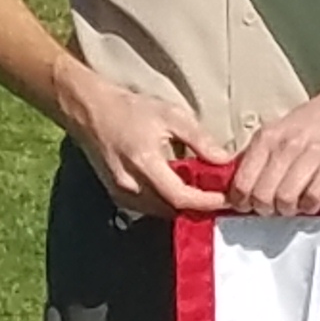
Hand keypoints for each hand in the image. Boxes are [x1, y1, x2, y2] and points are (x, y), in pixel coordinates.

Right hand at [59, 69, 223, 215]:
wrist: (90, 110)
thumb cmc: (130, 109)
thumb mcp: (172, 116)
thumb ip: (200, 140)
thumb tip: (224, 160)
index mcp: (144, 163)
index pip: (180, 196)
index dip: (207, 202)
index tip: (229, 200)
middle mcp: (129, 184)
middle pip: (171, 208)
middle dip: (199, 206)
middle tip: (222, 198)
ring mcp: (120, 191)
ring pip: (159, 211)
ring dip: (183, 206)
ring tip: (205, 194)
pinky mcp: (115, 193)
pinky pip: (147, 207)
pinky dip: (166, 203)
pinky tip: (179, 190)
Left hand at [224, 64, 319, 216]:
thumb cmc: (318, 117)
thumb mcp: (280, 128)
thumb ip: (261, 153)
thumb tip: (241, 183)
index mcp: (269, 135)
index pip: (243, 180)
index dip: (241, 200)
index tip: (245, 205)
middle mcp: (288, 144)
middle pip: (263, 194)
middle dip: (264, 208)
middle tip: (269, 208)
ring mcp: (313, 153)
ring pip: (286, 198)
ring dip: (287, 209)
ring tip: (290, 206)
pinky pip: (314, 197)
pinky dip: (309, 206)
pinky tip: (309, 200)